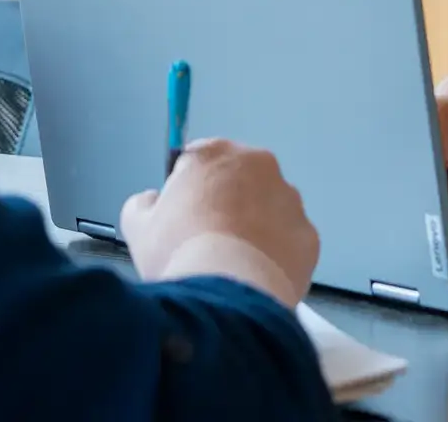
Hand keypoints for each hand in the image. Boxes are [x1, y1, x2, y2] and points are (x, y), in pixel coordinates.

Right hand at [120, 138, 319, 306]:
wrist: (227, 295)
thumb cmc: (178, 251)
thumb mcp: (137, 226)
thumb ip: (144, 204)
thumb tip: (153, 201)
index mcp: (214, 152)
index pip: (197, 161)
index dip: (186, 190)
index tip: (181, 218)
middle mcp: (259, 165)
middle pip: (238, 180)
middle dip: (225, 204)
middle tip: (206, 241)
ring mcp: (290, 200)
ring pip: (268, 210)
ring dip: (253, 228)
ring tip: (232, 264)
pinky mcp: (310, 235)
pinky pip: (288, 241)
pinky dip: (274, 254)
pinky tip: (254, 276)